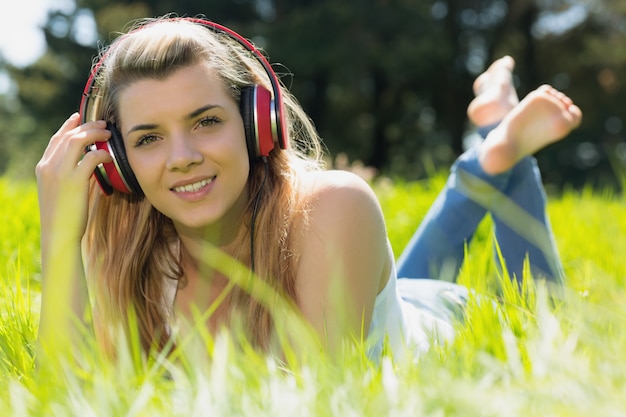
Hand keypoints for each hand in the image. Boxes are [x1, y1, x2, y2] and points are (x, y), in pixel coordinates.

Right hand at [36, 113, 111, 240]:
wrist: (59, 234)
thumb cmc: (65, 216)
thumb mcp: (61, 190)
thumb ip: (69, 174)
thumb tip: (88, 163)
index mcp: (43, 167)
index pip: (56, 139)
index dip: (69, 126)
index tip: (80, 117)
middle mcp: (48, 166)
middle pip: (69, 136)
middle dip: (87, 126)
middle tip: (103, 124)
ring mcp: (60, 172)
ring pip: (78, 141)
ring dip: (95, 134)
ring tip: (108, 134)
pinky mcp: (74, 181)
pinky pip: (91, 158)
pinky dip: (103, 153)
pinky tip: (110, 157)